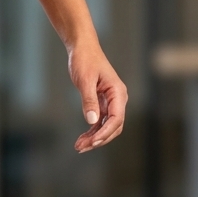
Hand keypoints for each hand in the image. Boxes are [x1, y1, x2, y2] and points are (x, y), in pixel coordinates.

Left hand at [68, 39, 127, 153]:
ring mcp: (111, 102)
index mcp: (118, 93)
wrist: (82, 49)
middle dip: (99, 139)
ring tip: (79, 146)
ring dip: (94, 138)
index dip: (105, 133)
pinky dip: (92, 131)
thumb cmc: (85, 60)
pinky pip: (100, 122)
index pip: (116, 119)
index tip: (92, 142)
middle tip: (81, 147)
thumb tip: (93, 121)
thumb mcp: (85, 80)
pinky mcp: (102, 104)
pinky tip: (82, 139)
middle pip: (114, 127)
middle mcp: (118, 99)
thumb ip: (89, 100)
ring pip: (107, 127)